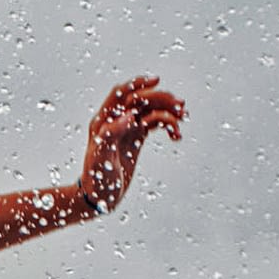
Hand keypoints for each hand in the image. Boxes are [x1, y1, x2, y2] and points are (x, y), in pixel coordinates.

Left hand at [79, 75, 184, 213]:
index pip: (120, 94)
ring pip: (151, 110)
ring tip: (182, 118)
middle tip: (180, 106)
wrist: (98, 198)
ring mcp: (127, 129)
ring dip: (169, 111)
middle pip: (141, 100)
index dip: (138, 83)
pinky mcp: (136, 138)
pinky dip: (168, 126)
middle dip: (161, 99)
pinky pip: (155, 124)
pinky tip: (176, 136)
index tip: (157, 80)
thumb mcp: (101, 158)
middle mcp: (115, 122)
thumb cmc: (96, 180)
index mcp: (103, 121)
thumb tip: (130, 115)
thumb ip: (112, 135)